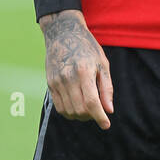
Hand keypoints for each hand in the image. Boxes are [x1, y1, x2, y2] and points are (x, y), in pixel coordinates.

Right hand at [40, 10, 113, 129]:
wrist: (63, 34)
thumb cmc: (87, 48)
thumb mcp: (102, 64)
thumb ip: (106, 88)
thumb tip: (109, 110)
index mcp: (84, 71)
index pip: (91, 102)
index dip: (100, 117)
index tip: (106, 125)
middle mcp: (68, 78)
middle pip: (80, 109)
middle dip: (91, 116)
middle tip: (98, 112)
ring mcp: (56, 81)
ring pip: (69, 111)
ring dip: (80, 116)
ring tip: (88, 109)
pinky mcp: (50, 84)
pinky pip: (59, 107)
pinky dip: (69, 112)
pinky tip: (77, 106)